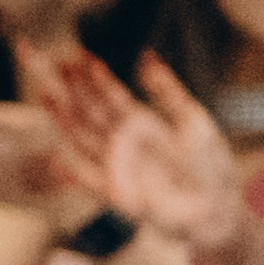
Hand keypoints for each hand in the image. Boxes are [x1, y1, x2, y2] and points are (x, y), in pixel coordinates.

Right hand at [28, 41, 246, 258]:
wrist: (218, 210)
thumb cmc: (209, 167)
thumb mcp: (193, 120)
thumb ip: (167, 91)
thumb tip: (146, 58)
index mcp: (141, 123)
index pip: (109, 94)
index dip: (92, 75)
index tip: (75, 54)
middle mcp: (123, 143)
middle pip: (87, 110)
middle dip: (67, 87)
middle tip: (48, 65)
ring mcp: (117, 167)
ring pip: (83, 138)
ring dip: (64, 118)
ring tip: (45, 93)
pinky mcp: (119, 197)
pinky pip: (90, 184)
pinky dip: (71, 175)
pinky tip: (54, 161)